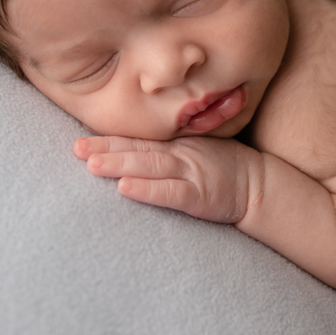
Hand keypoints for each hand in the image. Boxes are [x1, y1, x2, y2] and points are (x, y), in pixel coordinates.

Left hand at [74, 135, 261, 224]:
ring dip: (120, 163)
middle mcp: (180, 154)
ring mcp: (190, 172)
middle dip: (105, 148)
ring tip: (92, 165)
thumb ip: (168, 148)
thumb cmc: (225, 167)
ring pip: (149, 166)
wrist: (259, 184)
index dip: (109, 138)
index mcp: (176, 144)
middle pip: (138, 149)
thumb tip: (131, 151)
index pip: (138, 139)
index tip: (80, 138)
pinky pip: (170, 192)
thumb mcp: (195, 149)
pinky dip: (147, 189)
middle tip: (76, 149)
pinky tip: (125, 187)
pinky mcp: (199, 195)